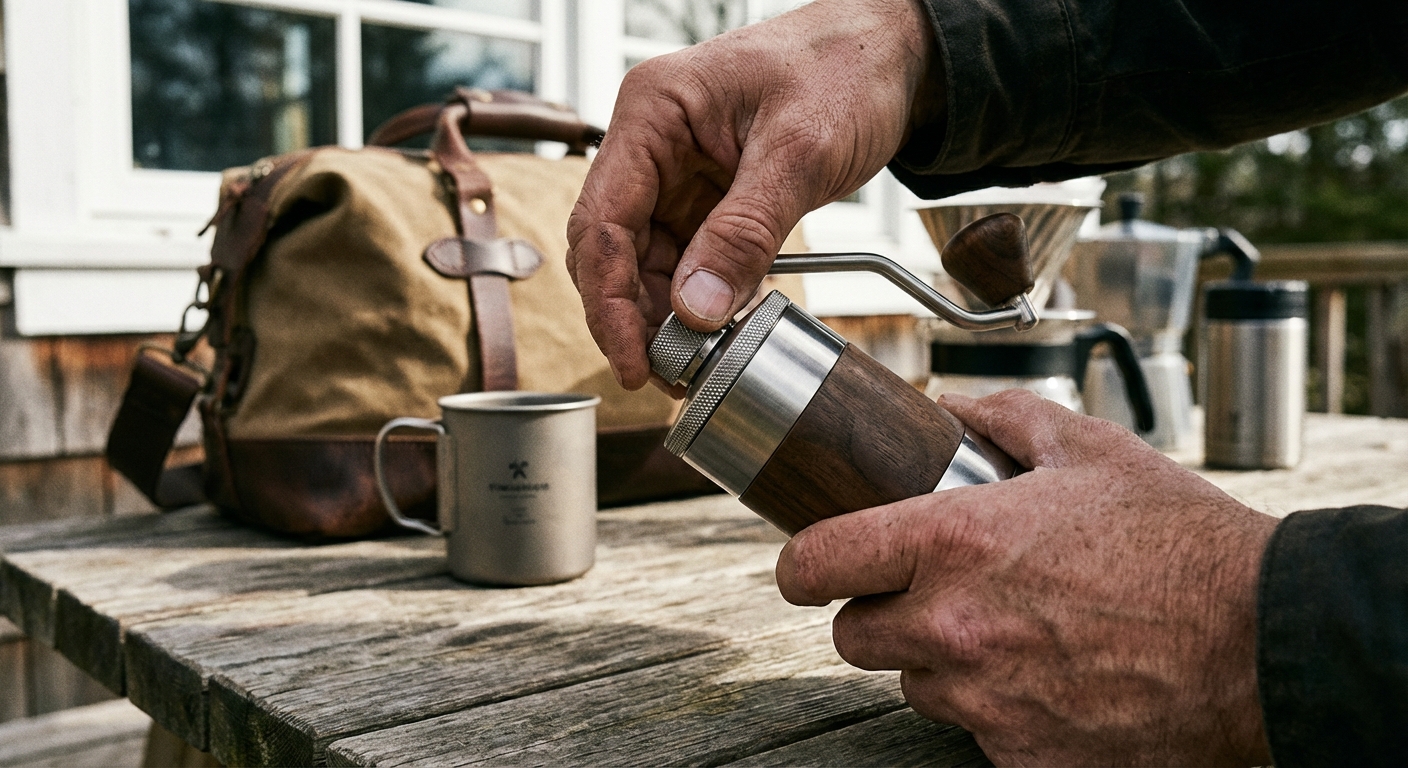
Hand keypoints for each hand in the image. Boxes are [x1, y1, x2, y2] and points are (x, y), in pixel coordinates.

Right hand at [566, 0, 942, 388]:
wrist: (891, 53)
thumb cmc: (845, 67)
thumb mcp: (800, 153)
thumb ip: (744, 233)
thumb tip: (696, 310)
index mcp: (652, 112)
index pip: (602, 221)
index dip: (610, 301)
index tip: (633, 360)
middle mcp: (651, 143)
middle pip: (612, 249)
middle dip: (635, 316)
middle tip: (667, 374)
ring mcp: (676, 172)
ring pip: (646, 262)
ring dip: (666, 315)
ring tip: (696, 361)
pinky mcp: (706, 196)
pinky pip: (687, 259)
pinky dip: (699, 299)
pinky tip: (718, 329)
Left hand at [775, 390, 1277, 765]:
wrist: (1263, 640)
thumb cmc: (1179, 542)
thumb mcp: (1090, 450)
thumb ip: (1003, 417)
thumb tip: (948, 407)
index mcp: (953, 542)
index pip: (814, 564)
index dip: (803, 564)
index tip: (811, 564)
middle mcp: (953, 627)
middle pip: (852, 636)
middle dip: (879, 614)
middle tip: (932, 594)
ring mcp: (985, 701)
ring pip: (914, 686)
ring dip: (941, 662)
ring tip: (1011, 632)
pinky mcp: (1022, 758)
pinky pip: (974, 735)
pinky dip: (997, 711)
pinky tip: (1049, 679)